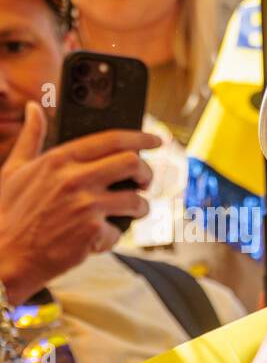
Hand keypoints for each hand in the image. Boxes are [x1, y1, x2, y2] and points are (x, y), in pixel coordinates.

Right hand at [0, 102, 159, 302]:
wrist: (3, 254)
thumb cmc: (7, 212)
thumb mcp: (14, 169)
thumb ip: (31, 137)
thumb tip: (34, 108)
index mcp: (58, 159)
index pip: (111, 140)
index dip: (140, 138)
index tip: (156, 141)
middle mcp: (74, 178)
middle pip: (132, 163)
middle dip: (147, 173)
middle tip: (145, 182)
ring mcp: (85, 205)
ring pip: (136, 200)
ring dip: (140, 208)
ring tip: (132, 212)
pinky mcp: (92, 232)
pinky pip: (119, 232)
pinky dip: (111, 237)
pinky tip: (95, 240)